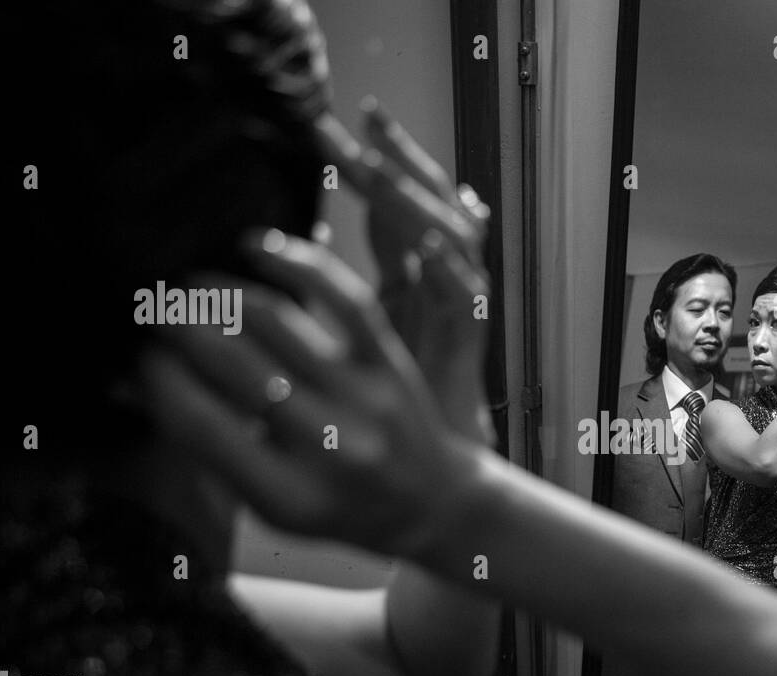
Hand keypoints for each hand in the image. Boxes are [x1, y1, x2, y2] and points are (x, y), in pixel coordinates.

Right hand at [137, 230, 474, 558]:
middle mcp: (329, 447)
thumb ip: (209, 448)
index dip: (156, 378)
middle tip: (150, 307)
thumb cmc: (333, 505)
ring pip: (277, 322)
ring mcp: (366, 400)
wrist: (430, 506)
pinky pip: (345, 299)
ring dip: (220, 292)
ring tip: (189, 284)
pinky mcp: (393, 364)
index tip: (137, 354)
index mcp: (286, 495)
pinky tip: (256, 246)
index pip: (199, 422)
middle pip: (234, 364)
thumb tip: (137, 379)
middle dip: (179, 326)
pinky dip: (298, 263)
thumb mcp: (268, 505)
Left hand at [314, 103, 494, 444]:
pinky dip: (450, 266)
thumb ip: (337, 283)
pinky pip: (466, 295)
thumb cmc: (391, 397)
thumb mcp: (355, 327)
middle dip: (401, 159)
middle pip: (432, 201)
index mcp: (418, 271)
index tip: (358, 116)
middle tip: (368, 122)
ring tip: (383, 170)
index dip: (387, 155)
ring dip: (416, 201)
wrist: (433, 459)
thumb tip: (306, 232)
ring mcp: (462, 305)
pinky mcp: (470, 339)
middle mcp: (445, 278)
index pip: (405, 198)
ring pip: (453, 235)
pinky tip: (429, 243)